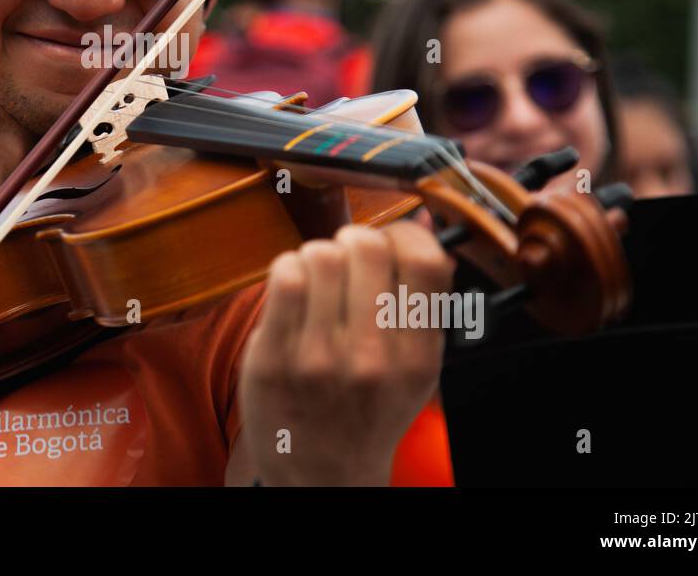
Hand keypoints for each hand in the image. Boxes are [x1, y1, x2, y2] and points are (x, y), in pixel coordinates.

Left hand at [239, 221, 453, 485]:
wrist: (322, 475)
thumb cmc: (367, 410)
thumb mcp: (415, 366)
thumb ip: (422, 299)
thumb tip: (425, 222)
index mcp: (416, 355)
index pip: (424, 261)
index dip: (405, 234)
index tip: (391, 243)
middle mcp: (372, 357)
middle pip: (365, 246)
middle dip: (353, 242)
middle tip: (347, 264)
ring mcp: (318, 358)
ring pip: (319, 254)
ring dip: (316, 257)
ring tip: (318, 283)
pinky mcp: (272, 357)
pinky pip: (282, 275)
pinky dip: (287, 270)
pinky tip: (293, 293)